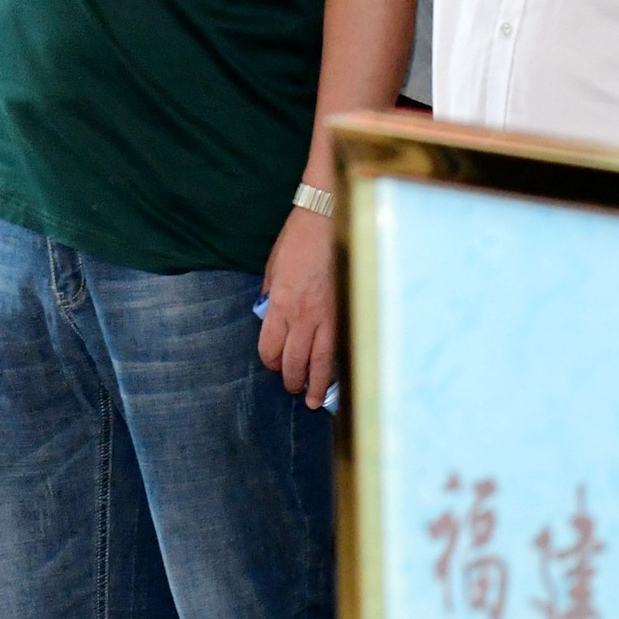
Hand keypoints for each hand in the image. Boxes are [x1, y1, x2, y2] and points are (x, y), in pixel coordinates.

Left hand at [258, 204, 338, 400]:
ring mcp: (329, 316)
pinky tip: (337, 376)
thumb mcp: (273, 268)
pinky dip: (337, 364)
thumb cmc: (298, 239)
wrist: (330, 218)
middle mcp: (303, 316)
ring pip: (321, 362)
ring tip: (314, 400)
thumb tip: (271, 316)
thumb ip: (271, 296)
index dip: (270, 362)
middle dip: (292, 380)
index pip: (270, 349)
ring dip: (316, 384)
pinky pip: (341, 346)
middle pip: (294, 362)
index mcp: (280, 305)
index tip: (274, 364)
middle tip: (294, 388)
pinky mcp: (347, 311)